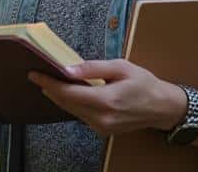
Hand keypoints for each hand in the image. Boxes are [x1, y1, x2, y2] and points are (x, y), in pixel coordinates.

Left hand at [26, 60, 187, 137]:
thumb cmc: (144, 83)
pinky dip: (73, 103)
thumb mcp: (120, 67)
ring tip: (49, 81)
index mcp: (106, 101)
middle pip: (66, 103)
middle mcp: (102, 118)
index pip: (68, 93)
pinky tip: (69, 92)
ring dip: (60, 96)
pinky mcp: (103, 130)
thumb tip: (68, 68)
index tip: (33, 74)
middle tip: (37, 74)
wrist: (163, 107)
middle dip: (50, 89)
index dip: (48, 83)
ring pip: (72, 110)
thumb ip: (93, 68)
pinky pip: (81, 115)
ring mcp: (102, 127)